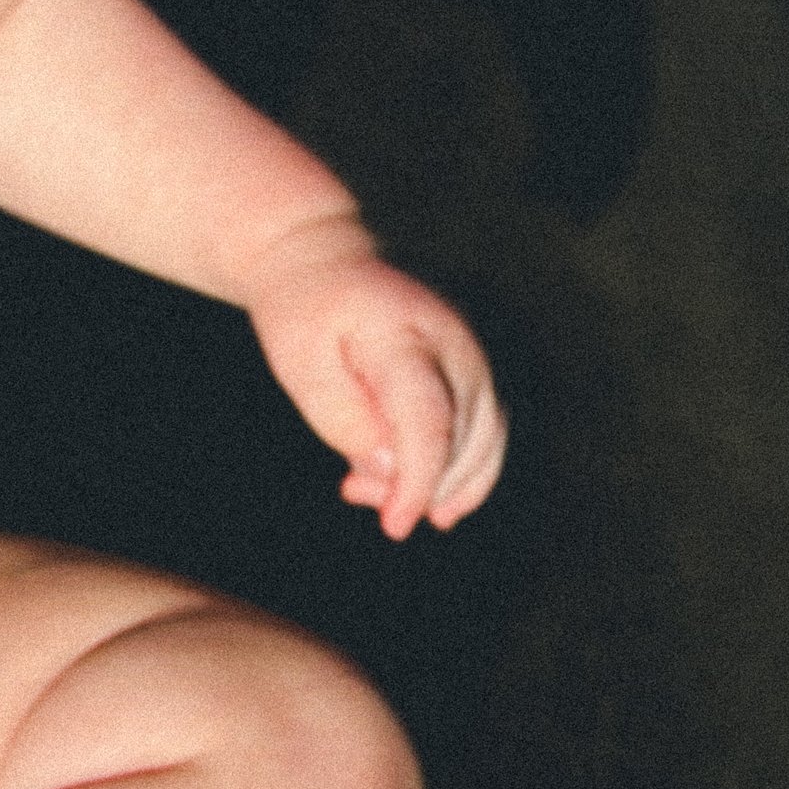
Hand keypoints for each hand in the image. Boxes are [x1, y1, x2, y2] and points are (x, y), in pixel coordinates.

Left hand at [243, 220, 505, 538]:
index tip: (394, 527)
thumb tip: (392, 469)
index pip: (428, 419)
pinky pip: (488, 435)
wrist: (324, 261)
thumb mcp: (299, 364)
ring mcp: (473, 353)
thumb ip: (343, 419)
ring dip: (437, 485)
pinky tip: (431, 504)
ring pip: (483, 444)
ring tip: (373, 489)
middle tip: (353, 489)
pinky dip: (464, 475)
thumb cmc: (306, 314)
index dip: (417, 481)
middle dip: (416, 486)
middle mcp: (454, 342)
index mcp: (403, 333)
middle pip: (462, 439)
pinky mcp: (476, 370)